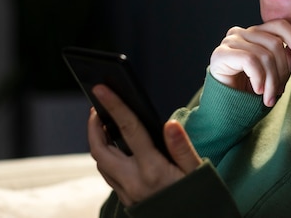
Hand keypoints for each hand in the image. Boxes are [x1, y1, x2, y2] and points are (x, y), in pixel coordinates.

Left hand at [88, 84, 201, 206]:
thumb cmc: (196, 198)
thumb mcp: (196, 172)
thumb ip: (182, 147)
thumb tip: (170, 124)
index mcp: (153, 169)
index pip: (129, 129)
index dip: (114, 106)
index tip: (101, 89)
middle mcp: (134, 181)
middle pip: (100, 149)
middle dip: (93, 126)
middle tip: (97, 108)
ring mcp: (127, 193)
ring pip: (101, 164)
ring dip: (98, 142)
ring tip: (103, 124)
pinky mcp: (127, 200)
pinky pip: (108, 175)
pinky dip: (106, 157)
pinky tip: (114, 148)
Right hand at [209, 19, 290, 106]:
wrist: (228, 108)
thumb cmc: (251, 88)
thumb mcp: (277, 71)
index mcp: (255, 33)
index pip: (279, 25)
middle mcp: (241, 33)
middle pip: (274, 43)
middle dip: (282, 71)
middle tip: (279, 91)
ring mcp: (229, 42)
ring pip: (264, 55)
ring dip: (271, 81)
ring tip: (269, 97)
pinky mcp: (221, 54)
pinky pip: (250, 61)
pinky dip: (258, 78)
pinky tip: (258, 91)